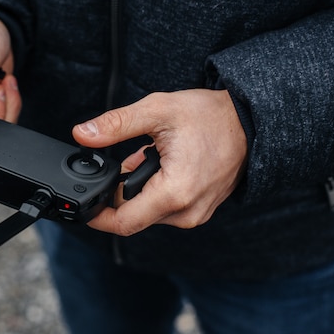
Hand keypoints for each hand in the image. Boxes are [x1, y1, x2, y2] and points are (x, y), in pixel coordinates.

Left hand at [72, 89, 247, 235]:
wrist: (251, 121)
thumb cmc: (210, 116)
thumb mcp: (157, 111)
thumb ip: (115, 125)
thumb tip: (81, 134)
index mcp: (175, 193)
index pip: (123, 222)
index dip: (98, 215)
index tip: (84, 202)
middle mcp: (187, 212)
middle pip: (134, 214)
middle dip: (122, 190)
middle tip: (131, 157)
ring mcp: (196, 214)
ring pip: (149, 211)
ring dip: (141, 187)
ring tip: (154, 155)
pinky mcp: (200, 210)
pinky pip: (166, 208)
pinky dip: (157, 189)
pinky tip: (166, 164)